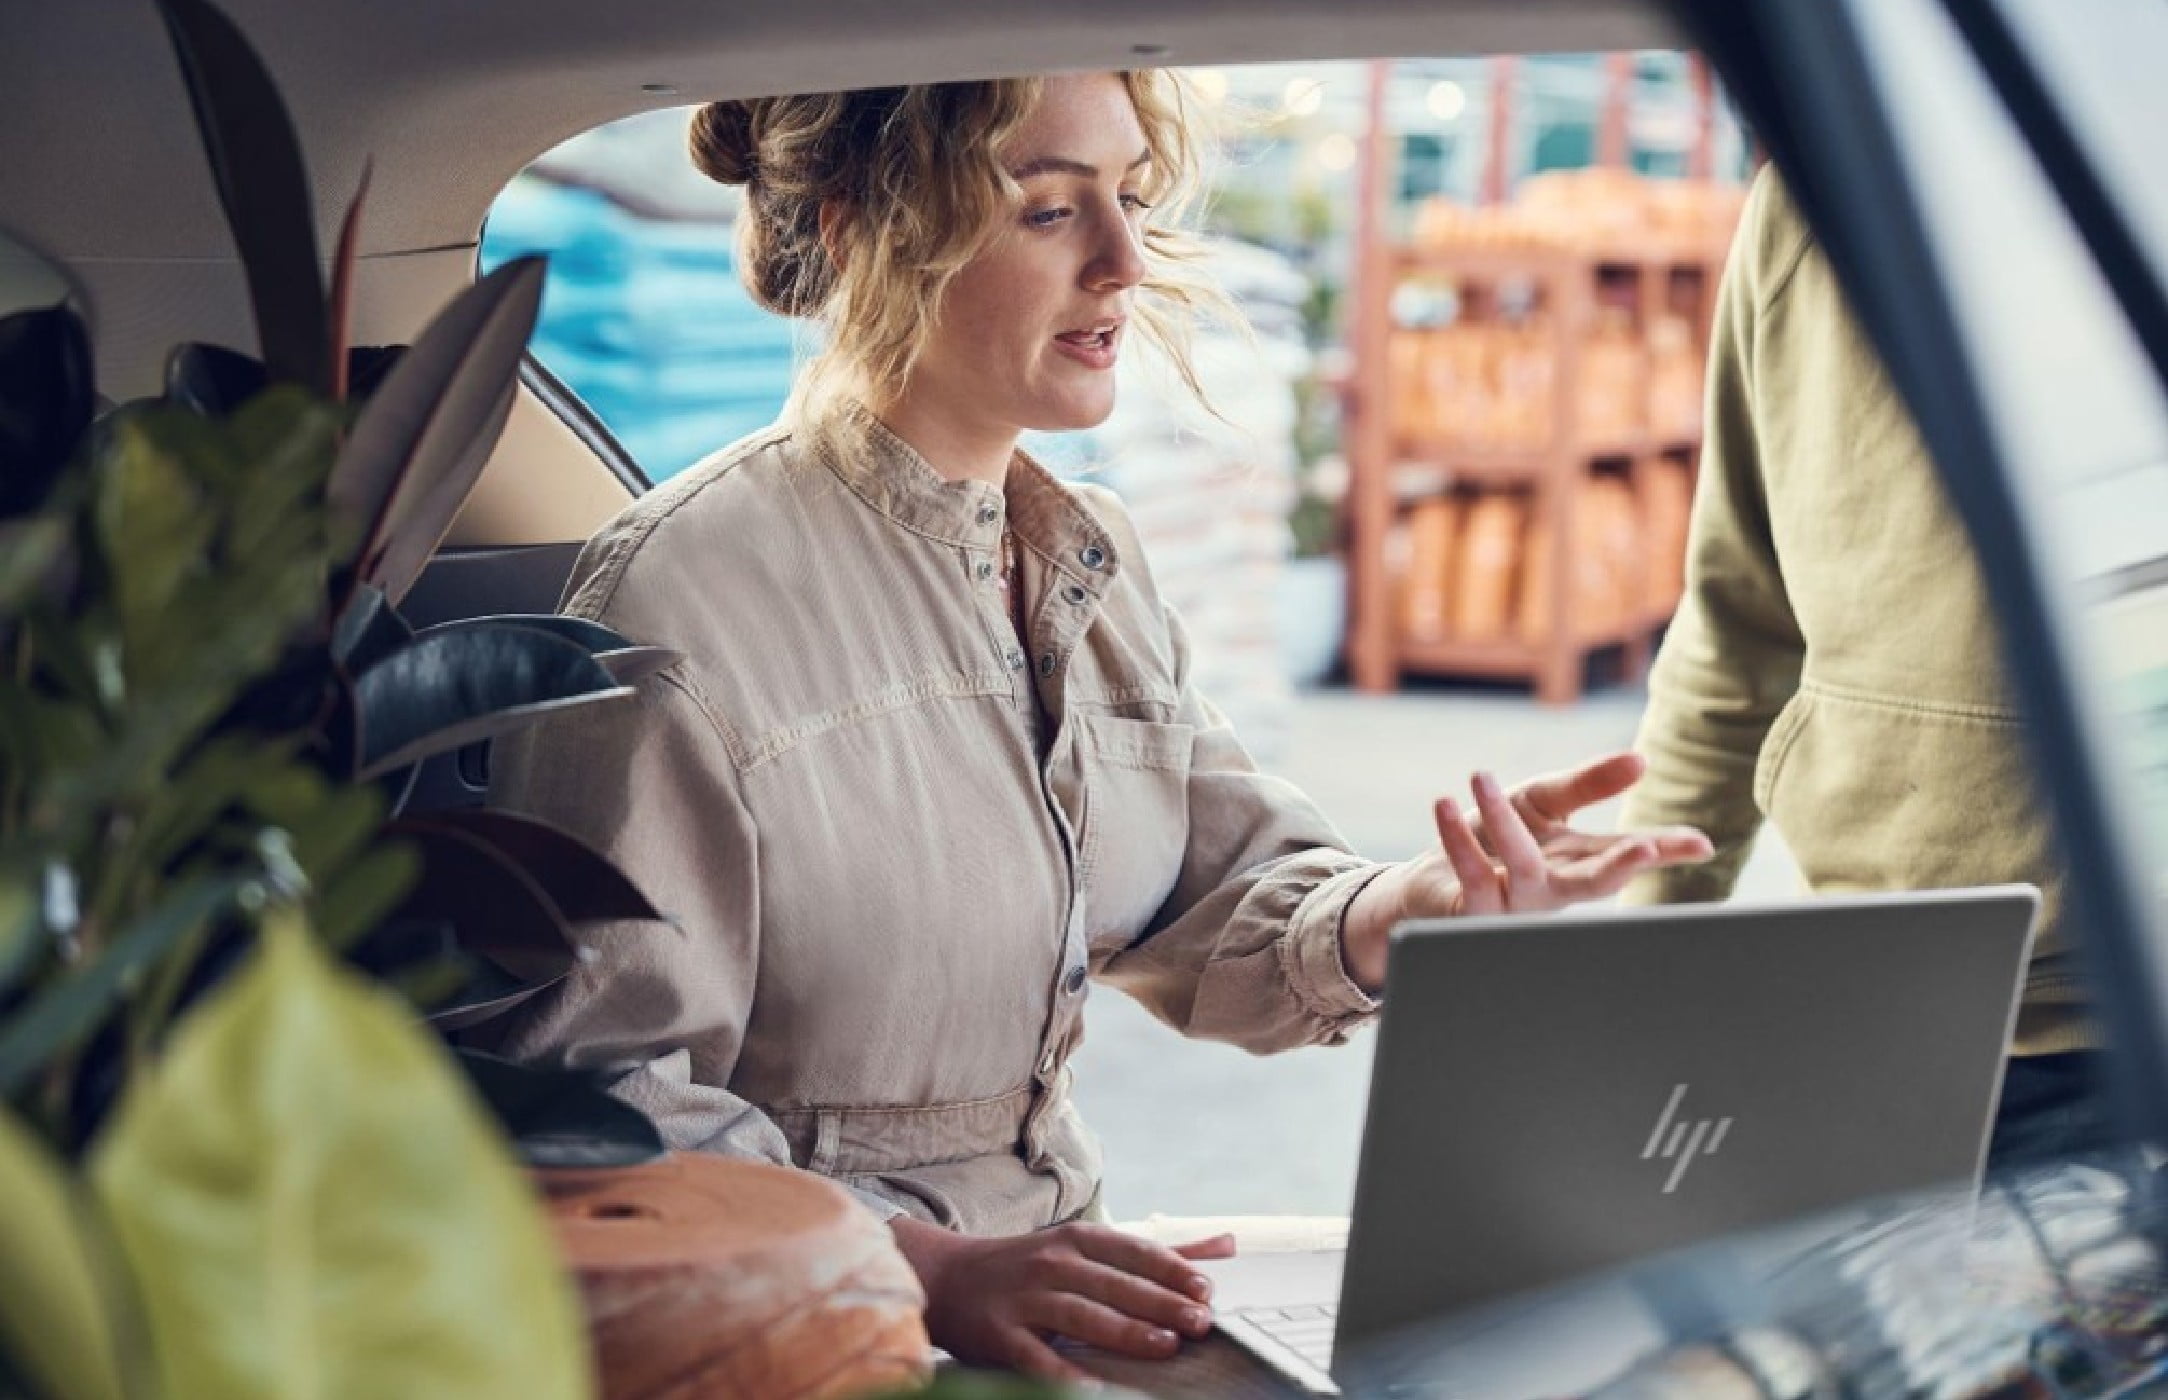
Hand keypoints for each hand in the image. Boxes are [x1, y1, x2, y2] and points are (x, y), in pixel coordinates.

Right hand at [890, 1218, 1234, 1381]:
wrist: (948, 1278)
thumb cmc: (1032, 1265)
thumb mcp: (1088, 1247)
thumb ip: (1157, 1252)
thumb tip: (1226, 1248)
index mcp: (1077, 1240)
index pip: (1132, 1251)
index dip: (1170, 1268)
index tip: (1206, 1289)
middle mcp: (1052, 1264)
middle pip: (1114, 1283)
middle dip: (1160, 1301)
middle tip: (1201, 1321)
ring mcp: (1025, 1300)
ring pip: (1082, 1315)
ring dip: (1126, 1331)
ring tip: (1166, 1345)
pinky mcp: (1001, 1336)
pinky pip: (1039, 1359)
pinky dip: (1067, 1374)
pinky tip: (1097, 1389)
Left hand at [1341, 752, 1712, 987]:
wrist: (1431, 882)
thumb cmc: (1494, 842)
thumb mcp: (1542, 803)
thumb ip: (1588, 784)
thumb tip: (1641, 760)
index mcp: (1576, 862)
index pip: (1627, 854)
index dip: (1665, 850)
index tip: (1701, 844)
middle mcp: (1552, 888)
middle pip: (1594, 882)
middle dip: (1621, 868)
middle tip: (1645, 848)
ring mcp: (1514, 905)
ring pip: (1522, 865)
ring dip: (1502, 819)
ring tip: (1480, 775)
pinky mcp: (1473, 911)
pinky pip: (1470, 874)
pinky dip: (1455, 837)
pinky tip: (1442, 804)